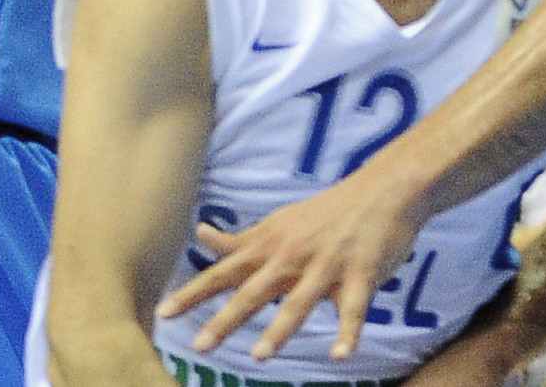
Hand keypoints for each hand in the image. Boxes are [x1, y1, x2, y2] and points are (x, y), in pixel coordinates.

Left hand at [157, 174, 419, 360]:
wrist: (383, 190)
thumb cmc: (326, 212)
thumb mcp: (279, 222)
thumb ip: (241, 239)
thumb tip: (200, 236)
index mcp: (271, 246)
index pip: (224, 272)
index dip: (193, 293)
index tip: (162, 313)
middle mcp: (293, 257)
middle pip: (254, 291)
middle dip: (226, 318)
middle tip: (199, 345)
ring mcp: (328, 266)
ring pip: (299, 301)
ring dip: (279, 328)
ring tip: (259, 356)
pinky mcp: (362, 275)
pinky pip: (353, 309)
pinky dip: (347, 332)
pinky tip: (339, 354)